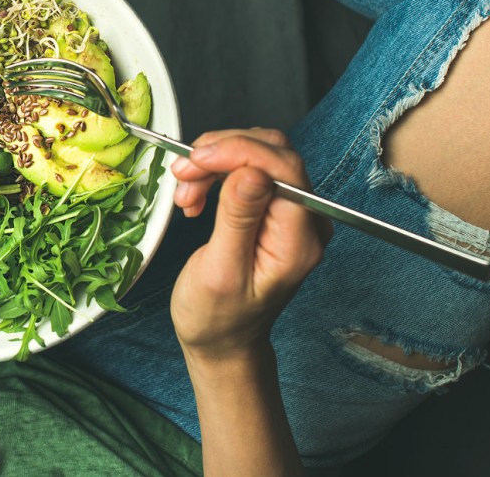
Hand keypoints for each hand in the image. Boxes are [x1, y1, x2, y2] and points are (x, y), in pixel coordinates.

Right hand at [170, 129, 327, 360]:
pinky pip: (248, 169)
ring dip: (214, 163)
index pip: (283, 169)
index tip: (197, 159)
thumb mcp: (221, 271)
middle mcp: (305, 221)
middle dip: (221, 154)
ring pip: (257, 156)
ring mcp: (291, 213)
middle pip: (272, 153)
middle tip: (183, 173)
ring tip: (185, 192)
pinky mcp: (273, 208)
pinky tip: (196, 194)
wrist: (221, 338)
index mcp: (298, 241)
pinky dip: (216, 172)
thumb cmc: (218, 317)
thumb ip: (238, 219)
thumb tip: (252, 172)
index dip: (239, 152)